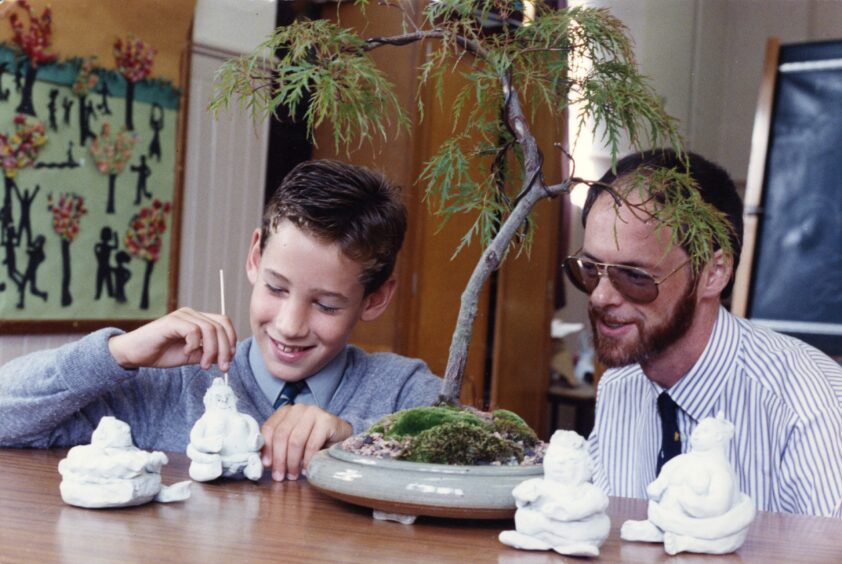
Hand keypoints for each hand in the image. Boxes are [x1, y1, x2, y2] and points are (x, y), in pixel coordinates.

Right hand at [108, 307, 236, 370]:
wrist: (134, 354)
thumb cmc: (160, 353)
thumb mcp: (190, 355)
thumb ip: (206, 354)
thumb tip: (225, 357)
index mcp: (197, 320)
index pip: (224, 323)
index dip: (231, 340)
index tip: (229, 360)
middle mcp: (192, 314)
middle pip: (220, 326)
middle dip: (225, 349)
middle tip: (222, 367)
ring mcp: (182, 316)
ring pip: (210, 329)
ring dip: (212, 350)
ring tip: (203, 365)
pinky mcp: (172, 321)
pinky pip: (194, 330)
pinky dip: (195, 344)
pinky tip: (186, 352)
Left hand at [260, 404, 352, 480]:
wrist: (340, 436)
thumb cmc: (313, 440)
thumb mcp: (292, 441)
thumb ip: (278, 446)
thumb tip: (264, 462)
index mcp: (286, 411)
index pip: (269, 428)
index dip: (266, 448)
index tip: (267, 465)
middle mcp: (298, 408)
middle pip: (281, 435)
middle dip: (279, 459)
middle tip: (280, 476)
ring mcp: (314, 412)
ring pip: (295, 441)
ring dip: (292, 462)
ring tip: (293, 475)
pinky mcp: (327, 421)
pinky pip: (311, 444)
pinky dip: (307, 460)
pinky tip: (307, 469)